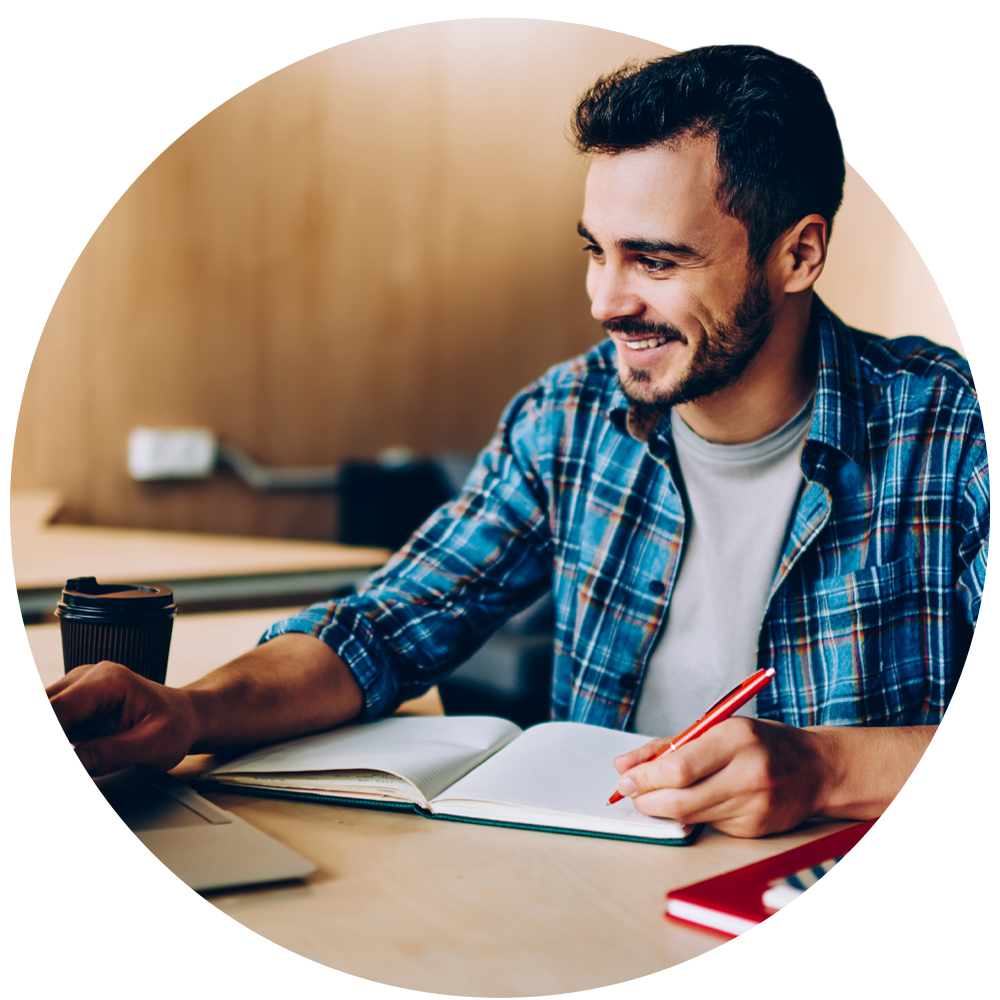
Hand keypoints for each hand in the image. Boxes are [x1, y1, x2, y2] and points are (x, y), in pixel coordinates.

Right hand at [47, 662, 199, 775]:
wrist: (187, 716)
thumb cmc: (176, 726)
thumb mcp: (153, 745)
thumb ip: (111, 754)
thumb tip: (73, 763)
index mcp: (108, 681)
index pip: (57, 708)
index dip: (47, 734)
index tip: (48, 759)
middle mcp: (87, 677)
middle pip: (43, 708)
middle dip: (46, 738)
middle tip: (69, 761)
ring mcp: (77, 689)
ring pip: (43, 714)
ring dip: (50, 740)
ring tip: (77, 760)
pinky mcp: (73, 705)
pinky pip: (51, 722)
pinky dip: (54, 741)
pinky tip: (73, 757)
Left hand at [613, 718, 828, 837]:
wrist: (817, 769)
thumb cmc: (760, 742)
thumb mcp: (717, 728)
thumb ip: (667, 745)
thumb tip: (624, 765)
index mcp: (736, 737)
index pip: (678, 768)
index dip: (644, 777)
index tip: (626, 778)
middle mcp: (748, 772)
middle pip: (680, 799)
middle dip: (646, 799)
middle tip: (632, 794)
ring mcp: (755, 805)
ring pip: (690, 816)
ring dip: (663, 809)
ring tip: (655, 796)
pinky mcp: (755, 829)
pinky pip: (709, 825)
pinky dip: (694, 814)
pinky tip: (699, 800)